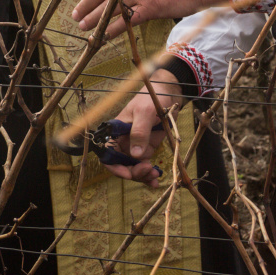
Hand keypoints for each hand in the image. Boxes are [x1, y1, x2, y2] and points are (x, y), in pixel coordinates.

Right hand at [103, 70, 183, 186]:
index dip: (114, 166)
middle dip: (133, 172)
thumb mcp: (145, 113)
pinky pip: (144, 166)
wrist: (167, 94)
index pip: (108, 154)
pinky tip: (156, 180)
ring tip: (154, 176)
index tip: (127, 173)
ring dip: (142, 175)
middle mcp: (123, 141)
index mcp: (116, 132)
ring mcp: (135, 146)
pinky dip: (149, 174)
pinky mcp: (146, 148)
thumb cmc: (151, 98)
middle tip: (147, 170)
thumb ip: (139, 132)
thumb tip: (136, 154)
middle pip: (121, 165)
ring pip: (133, 168)